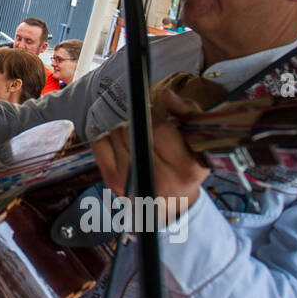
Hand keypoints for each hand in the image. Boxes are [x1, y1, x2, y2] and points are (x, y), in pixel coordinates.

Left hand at [89, 89, 207, 225]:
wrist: (172, 203)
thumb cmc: (186, 166)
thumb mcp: (196, 140)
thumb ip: (185, 112)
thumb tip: (166, 94)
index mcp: (185, 168)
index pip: (159, 129)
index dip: (152, 115)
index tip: (152, 114)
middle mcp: (159, 179)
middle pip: (133, 131)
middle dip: (137, 123)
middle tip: (145, 129)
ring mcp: (132, 183)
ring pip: (116, 135)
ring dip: (123, 130)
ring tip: (136, 140)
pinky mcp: (113, 182)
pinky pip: (100, 145)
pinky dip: (108, 139)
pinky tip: (121, 147)